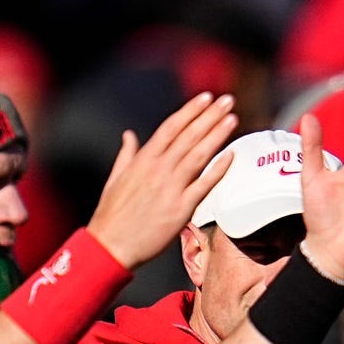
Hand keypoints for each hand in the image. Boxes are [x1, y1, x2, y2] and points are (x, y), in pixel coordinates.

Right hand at [83, 91, 240, 268]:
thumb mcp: (115, 178)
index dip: (190, 111)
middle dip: (209, 116)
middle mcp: (158, 169)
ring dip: (216, 135)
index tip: (205, 98)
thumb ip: (127, 154)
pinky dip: (217, 169)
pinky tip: (230, 155)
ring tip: (231, 119)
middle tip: (227, 100)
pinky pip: (203, 185)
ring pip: (198, 155)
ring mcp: (171, 188)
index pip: (171, 127)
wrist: (112, 245)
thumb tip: (129, 135)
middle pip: (188, 136)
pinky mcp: (181, 208)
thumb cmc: (112, 214)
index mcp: (143, 159)